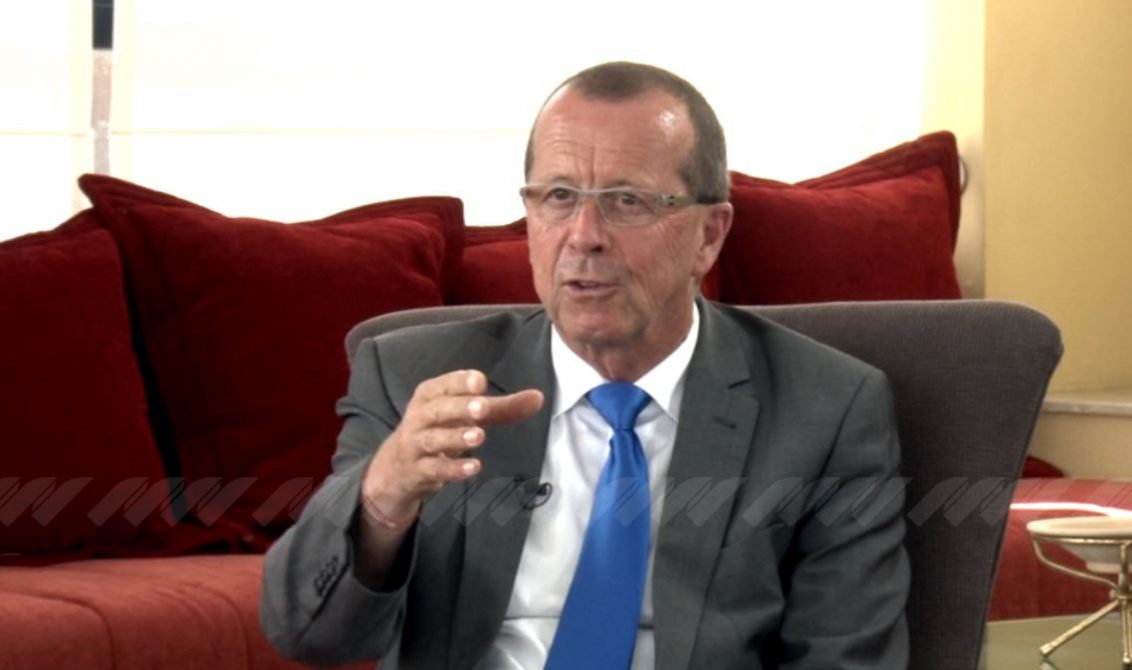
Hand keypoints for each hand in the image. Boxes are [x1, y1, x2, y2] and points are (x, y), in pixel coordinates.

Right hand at [361, 369, 543, 526]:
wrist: (396, 469)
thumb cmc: (438, 432)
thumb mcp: (465, 417)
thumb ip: (501, 408)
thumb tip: (538, 398)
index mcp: (430, 396)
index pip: (444, 385)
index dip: (460, 382)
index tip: (479, 381)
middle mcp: (419, 416)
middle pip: (437, 410)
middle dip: (460, 407)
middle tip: (483, 408)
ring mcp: (415, 445)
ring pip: (433, 439)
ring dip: (455, 438)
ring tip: (479, 436)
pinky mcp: (417, 471)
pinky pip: (433, 469)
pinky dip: (452, 469)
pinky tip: (473, 468)